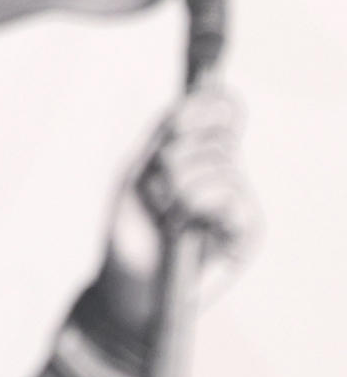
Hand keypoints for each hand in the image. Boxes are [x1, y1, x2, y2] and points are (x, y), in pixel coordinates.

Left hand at [88, 85, 256, 338]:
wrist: (128, 281)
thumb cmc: (129, 227)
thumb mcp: (137, 169)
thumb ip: (167, 134)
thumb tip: (197, 96)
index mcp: (199, 152)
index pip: (224, 109)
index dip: (208, 102)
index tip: (175, 118)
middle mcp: (225, 172)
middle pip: (218, 131)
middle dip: (175, 151)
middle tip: (154, 185)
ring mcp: (238, 201)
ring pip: (219, 162)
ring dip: (178, 182)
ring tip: (164, 210)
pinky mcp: (247, 230)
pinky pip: (230, 195)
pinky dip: (197, 202)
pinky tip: (182, 223)